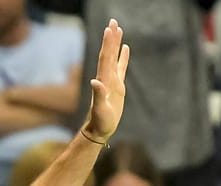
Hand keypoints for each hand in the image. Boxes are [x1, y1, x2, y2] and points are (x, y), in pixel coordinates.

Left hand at [80, 20, 130, 143]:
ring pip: (114, 57)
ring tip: (118, 28)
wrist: (99, 128)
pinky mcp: (117, 86)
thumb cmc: (100, 121)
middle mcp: (106, 77)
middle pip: (109, 53)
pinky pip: (121, 67)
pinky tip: (125, 48)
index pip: (106, 58)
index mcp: (104, 80)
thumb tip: (94, 81)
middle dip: (111, 37)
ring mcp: (112, 80)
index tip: (110, 29)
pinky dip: (122, 57)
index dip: (108, 44)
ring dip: (115, 43)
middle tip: (113, 21)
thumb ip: (98, 95)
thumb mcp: (100, 109)